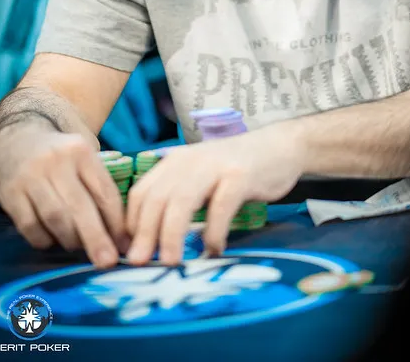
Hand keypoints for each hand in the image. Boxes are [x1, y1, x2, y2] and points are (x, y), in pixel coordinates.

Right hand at [0, 124, 126, 267]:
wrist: (20, 138)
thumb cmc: (63, 156)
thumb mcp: (85, 159)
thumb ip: (101, 188)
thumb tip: (120, 235)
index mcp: (81, 151)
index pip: (103, 191)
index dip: (116, 222)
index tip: (124, 244)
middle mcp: (56, 161)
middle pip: (79, 207)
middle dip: (96, 238)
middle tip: (107, 261)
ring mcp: (30, 177)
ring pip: (55, 218)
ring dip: (71, 239)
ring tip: (78, 245)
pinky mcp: (10, 193)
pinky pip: (30, 226)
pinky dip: (45, 239)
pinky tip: (53, 239)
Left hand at [126, 122, 303, 265]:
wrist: (279, 146)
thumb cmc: (235, 169)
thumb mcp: (199, 177)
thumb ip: (178, 198)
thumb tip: (151, 241)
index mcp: (175, 162)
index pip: (141, 192)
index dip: (131, 224)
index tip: (130, 252)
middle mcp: (190, 161)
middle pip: (156, 198)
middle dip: (144, 234)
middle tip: (139, 263)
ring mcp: (215, 167)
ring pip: (182, 202)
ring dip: (172, 235)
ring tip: (170, 262)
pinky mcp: (240, 176)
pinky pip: (220, 208)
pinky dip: (213, 232)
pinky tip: (214, 250)